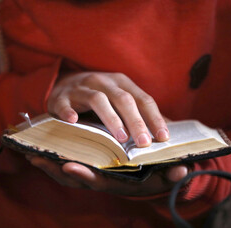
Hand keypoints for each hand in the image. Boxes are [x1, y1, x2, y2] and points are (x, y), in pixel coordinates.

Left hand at [27, 156, 188, 196]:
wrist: (153, 176)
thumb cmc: (157, 175)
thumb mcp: (166, 174)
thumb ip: (172, 174)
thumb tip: (183, 171)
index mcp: (120, 182)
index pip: (101, 180)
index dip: (86, 176)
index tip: (69, 167)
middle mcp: (106, 180)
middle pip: (80, 177)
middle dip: (60, 170)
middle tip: (40, 160)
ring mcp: (96, 173)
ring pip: (71, 172)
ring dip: (53, 165)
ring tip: (33, 156)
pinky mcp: (91, 166)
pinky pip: (70, 164)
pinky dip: (56, 160)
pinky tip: (40, 153)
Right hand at [47, 72, 168, 146]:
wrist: (65, 85)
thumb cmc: (99, 97)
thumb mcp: (121, 100)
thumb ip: (141, 113)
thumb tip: (170, 128)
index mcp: (122, 83)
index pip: (143, 99)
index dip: (155, 118)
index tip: (163, 138)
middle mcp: (103, 82)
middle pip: (124, 99)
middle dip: (136, 122)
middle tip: (145, 143)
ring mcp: (81, 88)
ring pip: (98, 100)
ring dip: (111, 119)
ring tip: (121, 139)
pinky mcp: (60, 97)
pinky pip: (64, 103)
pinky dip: (68, 111)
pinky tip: (73, 122)